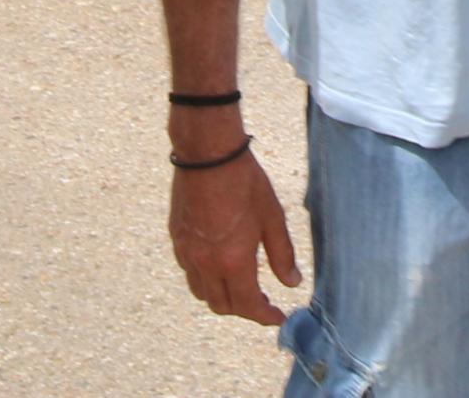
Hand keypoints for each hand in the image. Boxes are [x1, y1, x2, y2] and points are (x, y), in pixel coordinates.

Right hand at [170, 144, 299, 324]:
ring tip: (239, 285)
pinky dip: (204, 278)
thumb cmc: (244, 181)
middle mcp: (206, 263)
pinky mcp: (176, 239)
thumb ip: (282, 254)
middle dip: (244, 309)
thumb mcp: (272, 217)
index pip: (248, 305)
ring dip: (221, 296)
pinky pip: (189, 272)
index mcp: (233, 261)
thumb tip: (292, 282)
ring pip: (201, 293)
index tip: (278, 316)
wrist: (208, 153)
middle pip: (222, 305)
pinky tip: (217, 263)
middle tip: (261, 301)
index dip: (265, 316)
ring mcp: (187, 252)